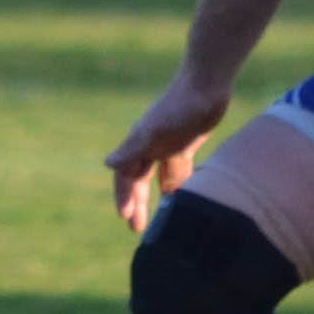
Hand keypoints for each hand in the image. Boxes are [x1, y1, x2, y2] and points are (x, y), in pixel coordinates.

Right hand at [105, 73, 233, 232]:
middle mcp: (150, 145)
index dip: (124, 196)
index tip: (126, 218)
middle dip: (137, 202)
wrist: (206, 83)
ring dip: (156, 196)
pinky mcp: (186, 142)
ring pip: (159, 177)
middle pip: (139, 179)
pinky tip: (183, 198)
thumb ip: (132, 149)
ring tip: (161, 220)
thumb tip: (107, 164)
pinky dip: (177, 184)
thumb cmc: (179, 106)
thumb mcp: (154, 131)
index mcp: (139, 143)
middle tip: (137, 229)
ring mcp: (168, 144)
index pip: (125, 175)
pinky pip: (178, 169)